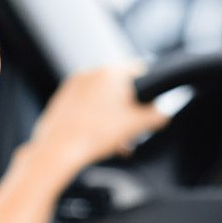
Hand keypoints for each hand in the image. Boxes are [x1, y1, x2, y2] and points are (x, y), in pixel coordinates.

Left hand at [25, 63, 170, 184]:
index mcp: (110, 72)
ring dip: (113, 118)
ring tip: (116, 142)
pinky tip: (97, 139)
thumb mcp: (137, 125)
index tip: (151, 106)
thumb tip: (164, 113)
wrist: (58, 150)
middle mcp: (90, 73)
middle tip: (133, 131)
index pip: (140, 71)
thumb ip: (157, 115)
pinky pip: (85, 106)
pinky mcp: (61, 100)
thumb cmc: (95, 135)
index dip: (151, 89)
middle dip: (129, 111)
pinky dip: (94, 119)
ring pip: (102, 99)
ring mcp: (73, 86)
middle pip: (120, 88)